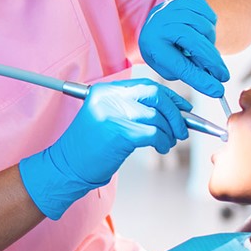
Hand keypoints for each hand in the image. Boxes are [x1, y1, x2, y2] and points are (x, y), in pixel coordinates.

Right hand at [19, 79, 190, 219]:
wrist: (66, 166)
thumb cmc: (90, 147)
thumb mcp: (108, 118)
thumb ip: (133, 108)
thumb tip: (172, 110)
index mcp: (107, 90)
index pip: (147, 85)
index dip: (170, 96)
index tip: (183, 107)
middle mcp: (110, 97)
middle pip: (156, 95)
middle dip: (176, 112)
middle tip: (182, 128)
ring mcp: (113, 113)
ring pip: (158, 116)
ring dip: (170, 132)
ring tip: (167, 143)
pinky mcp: (119, 132)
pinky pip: (154, 133)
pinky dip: (163, 142)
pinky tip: (160, 148)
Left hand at [138, 0, 229, 96]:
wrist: (160, 23)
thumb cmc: (166, 51)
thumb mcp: (171, 67)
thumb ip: (191, 74)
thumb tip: (215, 87)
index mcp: (151, 42)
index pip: (179, 64)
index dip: (199, 78)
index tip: (217, 89)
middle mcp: (160, 21)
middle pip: (194, 43)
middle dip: (212, 63)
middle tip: (224, 77)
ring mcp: (173, 7)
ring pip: (205, 28)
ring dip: (209, 43)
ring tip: (201, 49)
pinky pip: (209, 15)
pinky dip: (210, 27)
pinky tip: (199, 32)